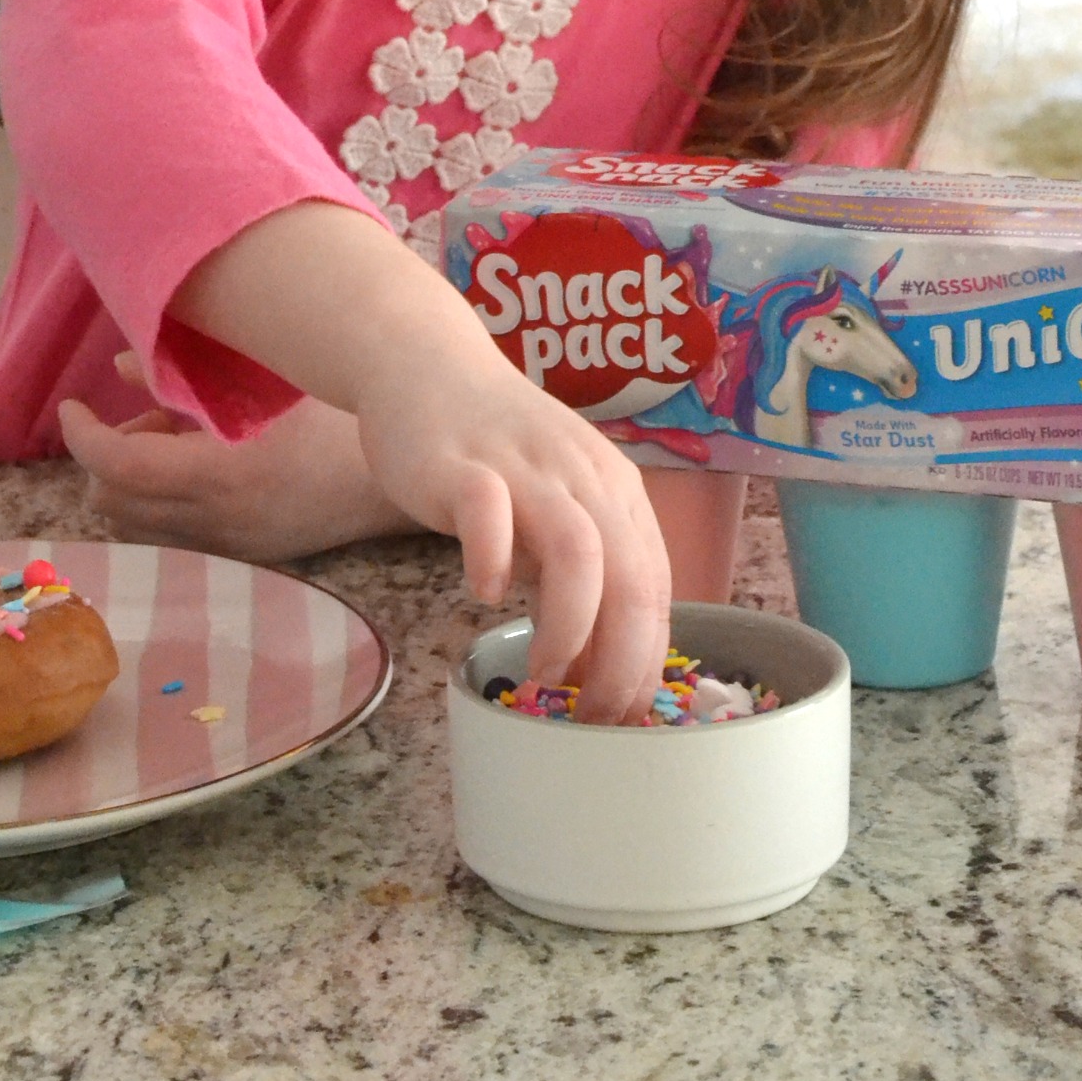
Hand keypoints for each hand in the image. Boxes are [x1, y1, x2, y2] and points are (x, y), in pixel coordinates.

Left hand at [58, 353, 413, 564]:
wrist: (410, 475)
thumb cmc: (343, 415)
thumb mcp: (266, 384)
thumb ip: (189, 379)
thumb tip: (122, 366)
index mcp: (221, 474)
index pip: (117, 468)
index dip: (83, 436)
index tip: (74, 407)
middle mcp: (220, 522)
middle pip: (116, 506)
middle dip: (108, 460)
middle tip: (138, 418)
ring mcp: (236, 545)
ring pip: (143, 525)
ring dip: (138, 483)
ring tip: (175, 438)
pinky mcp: (254, 555)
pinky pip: (181, 534)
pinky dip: (169, 502)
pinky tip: (206, 463)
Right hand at [169, 201, 670, 722]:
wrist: (427, 365)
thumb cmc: (495, 450)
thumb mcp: (555, 506)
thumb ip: (579, 574)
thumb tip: (595, 666)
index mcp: (615, 491)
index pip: (654, 586)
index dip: (647, 658)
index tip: (626, 715)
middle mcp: (582, 478)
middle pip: (629, 577)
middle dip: (621, 661)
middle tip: (593, 716)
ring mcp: (523, 469)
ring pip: (579, 552)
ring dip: (570, 627)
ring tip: (546, 671)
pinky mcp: (463, 465)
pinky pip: (489, 515)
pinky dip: (494, 562)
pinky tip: (484, 594)